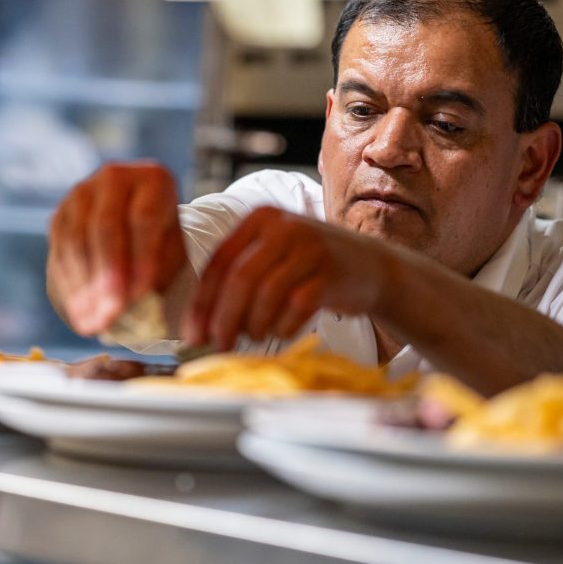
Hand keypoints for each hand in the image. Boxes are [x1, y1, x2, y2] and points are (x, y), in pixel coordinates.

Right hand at [47, 162, 187, 334]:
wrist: (137, 231)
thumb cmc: (162, 245)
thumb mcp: (171, 255)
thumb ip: (155, 274)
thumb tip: (131, 305)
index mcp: (153, 179)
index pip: (143, 219)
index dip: (140, 260)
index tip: (138, 298)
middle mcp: (114, 177)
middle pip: (105, 227)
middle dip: (106, 277)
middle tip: (110, 316)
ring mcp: (81, 194)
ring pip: (76, 241)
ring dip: (83, 287)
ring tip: (93, 323)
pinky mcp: (59, 216)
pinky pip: (59, 252)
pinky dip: (70, 286)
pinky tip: (80, 313)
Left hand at [183, 207, 395, 349]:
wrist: (369, 266)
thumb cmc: (308, 268)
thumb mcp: (272, 257)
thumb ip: (237, 279)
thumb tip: (200, 325)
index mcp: (259, 219)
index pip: (219, 262)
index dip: (202, 302)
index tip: (193, 334)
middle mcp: (283, 227)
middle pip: (240, 278)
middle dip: (224, 318)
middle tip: (219, 345)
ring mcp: (310, 247)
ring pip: (267, 293)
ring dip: (254, 324)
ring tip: (253, 336)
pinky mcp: (331, 272)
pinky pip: (297, 306)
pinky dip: (283, 326)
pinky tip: (281, 333)